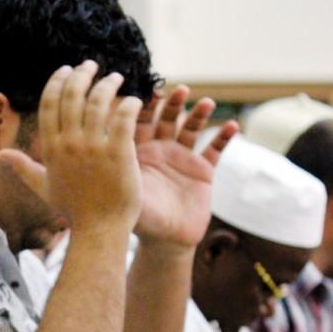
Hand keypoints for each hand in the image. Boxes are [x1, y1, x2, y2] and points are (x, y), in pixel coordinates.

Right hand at [0, 61, 142, 230]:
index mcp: (51, 148)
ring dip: (108, 83)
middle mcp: (69, 144)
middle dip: (82, 74)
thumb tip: (0, 155)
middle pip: (72, 95)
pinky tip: (134, 100)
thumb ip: (23, 167)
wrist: (99, 229)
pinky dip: (129, 104)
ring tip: (116, 78)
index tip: (67, 69)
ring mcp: (94, 148)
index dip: (57, 81)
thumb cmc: (73, 210)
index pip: (49, 103)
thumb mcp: (42, 187)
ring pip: (98, 101)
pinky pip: (123, 117)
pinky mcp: (119, 153)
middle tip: (92, 66)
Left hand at [134, 85, 237, 249]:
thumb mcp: (128, 193)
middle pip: (166, 119)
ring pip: (191, 129)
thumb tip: (101, 150)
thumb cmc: (140, 219)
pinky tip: (232, 125)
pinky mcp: (203, 170)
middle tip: (178, 90)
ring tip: (205, 103)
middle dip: (172, 104)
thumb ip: (118, 171)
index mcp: (138, 153)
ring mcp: (182, 158)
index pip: (139, 122)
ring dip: (198, 115)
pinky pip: (215, 150)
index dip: (145, 106)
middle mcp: (159, 151)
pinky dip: (224, 137)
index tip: (149, 91)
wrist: (165, 241)